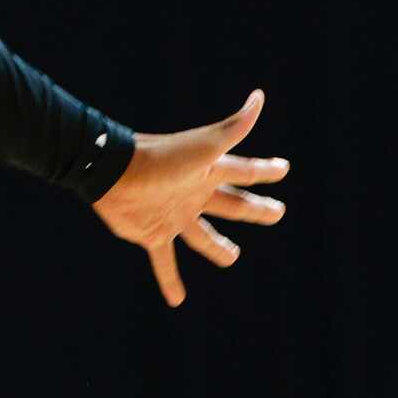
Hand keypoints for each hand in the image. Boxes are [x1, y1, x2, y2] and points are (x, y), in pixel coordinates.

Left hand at [91, 89, 288, 306]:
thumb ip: (235, 127)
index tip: (283, 168)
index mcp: (208, 171)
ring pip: (203, 236)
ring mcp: (175, 214)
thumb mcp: (204, 146)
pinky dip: (170, 280)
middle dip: (255, 209)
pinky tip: (177, 300)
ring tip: (231, 258)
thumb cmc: (162, 158)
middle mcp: (195, 193)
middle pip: (233, 204)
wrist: (114, 172)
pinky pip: (165, 261)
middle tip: (277, 213)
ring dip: (218, 248)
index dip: (265, 170)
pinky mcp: (153, 233)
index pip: (245, 170)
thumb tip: (259, 96)